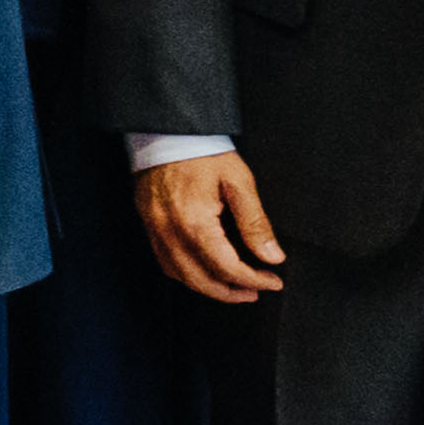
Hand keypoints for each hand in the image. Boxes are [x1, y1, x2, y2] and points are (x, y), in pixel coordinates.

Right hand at [132, 149, 286, 307]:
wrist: (166, 132)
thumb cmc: (202, 152)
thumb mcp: (238, 181)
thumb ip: (255, 223)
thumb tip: (272, 255)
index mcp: (196, 224)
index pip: (227, 268)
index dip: (254, 280)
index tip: (273, 281)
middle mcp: (171, 234)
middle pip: (203, 281)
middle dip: (233, 292)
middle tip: (256, 291)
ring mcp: (156, 232)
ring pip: (182, 277)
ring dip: (210, 289)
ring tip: (234, 288)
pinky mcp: (150, 226)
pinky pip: (166, 264)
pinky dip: (188, 276)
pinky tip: (204, 273)